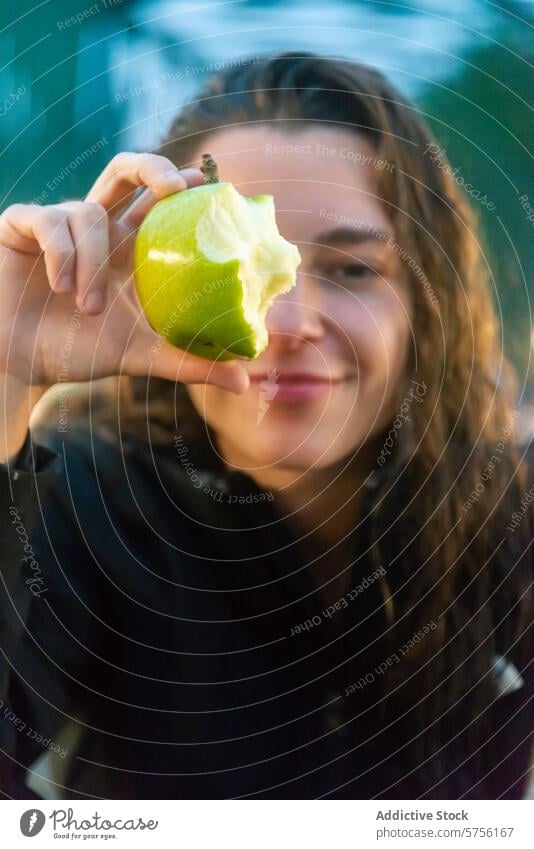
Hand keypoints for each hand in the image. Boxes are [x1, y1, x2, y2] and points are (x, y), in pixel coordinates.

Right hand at [0, 152, 249, 392]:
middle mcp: (98, 228)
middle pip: (126, 170)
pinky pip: (48, 220)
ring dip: (93, 262)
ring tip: (89, 308)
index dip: (182, 184)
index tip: (208, 183)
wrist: (19, 363)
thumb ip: (189, 363)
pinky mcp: (22, 226)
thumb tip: (244, 381)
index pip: (159, 202)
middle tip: (173, 187)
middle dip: (151, 165)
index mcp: (128, 248)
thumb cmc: (79, 351)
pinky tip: (58, 287)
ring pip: (89, 212)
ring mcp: (59, 222)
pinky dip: (60, 255)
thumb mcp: (141, 357)